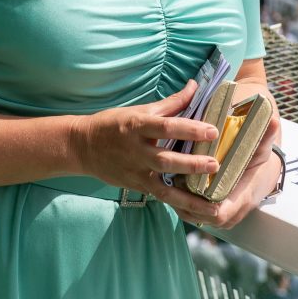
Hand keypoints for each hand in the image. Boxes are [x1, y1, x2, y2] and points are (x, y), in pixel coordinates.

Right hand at [70, 80, 222, 193]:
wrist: (83, 146)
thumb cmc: (114, 124)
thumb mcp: (139, 110)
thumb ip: (171, 102)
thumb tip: (195, 86)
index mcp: (137, 126)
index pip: (167, 127)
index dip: (190, 129)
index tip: (213, 131)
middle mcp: (136, 151)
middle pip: (166, 160)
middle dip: (191, 164)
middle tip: (214, 165)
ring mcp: (135, 172)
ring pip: (163, 188)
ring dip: (189, 196)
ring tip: (212, 203)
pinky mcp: (135, 187)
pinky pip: (160, 197)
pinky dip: (178, 205)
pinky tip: (197, 212)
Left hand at [167, 90, 281, 230]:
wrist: (260, 176)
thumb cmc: (258, 161)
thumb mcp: (261, 148)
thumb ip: (265, 136)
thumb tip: (274, 119)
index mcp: (241, 199)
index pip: (219, 213)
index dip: (201, 205)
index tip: (184, 189)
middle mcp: (229, 213)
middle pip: (200, 215)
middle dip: (180, 201)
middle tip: (163, 183)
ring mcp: (218, 215)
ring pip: (191, 215)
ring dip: (174, 200)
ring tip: (159, 182)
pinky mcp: (207, 213)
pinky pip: (188, 211)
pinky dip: (176, 200)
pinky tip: (164, 184)